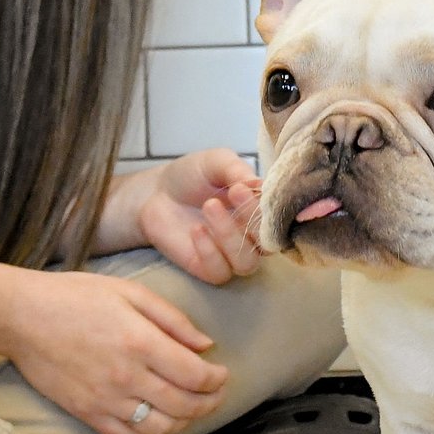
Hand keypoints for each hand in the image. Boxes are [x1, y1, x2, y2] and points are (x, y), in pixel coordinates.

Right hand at [0, 269, 229, 433]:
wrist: (22, 317)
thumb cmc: (76, 296)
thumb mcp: (130, 291)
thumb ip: (172, 319)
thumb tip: (205, 345)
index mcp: (140, 342)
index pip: (195, 375)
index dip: (217, 379)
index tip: (222, 374)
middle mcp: (126, 376)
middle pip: (184, 405)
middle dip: (210, 402)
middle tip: (216, 394)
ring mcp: (105, 400)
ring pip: (160, 427)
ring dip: (184, 421)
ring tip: (190, 408)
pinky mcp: (86, 413)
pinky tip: (158, 421)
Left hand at [138, 148, 265, 285]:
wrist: (155, 192)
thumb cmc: (192, 176)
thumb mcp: (216, 162)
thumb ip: (238, 170)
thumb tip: (261, 184)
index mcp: (261, 211)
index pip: (278, 218)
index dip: (268, 206)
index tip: (246, 185)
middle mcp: (252, 237)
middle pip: (268, 243)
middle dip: (253, 218)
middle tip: (233, 191)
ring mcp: (231, 255)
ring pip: (247, 263)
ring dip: (230, 235)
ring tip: (209, 206)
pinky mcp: (208, 269)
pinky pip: (220, 272)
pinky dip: (210, 251)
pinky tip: (197, 229)